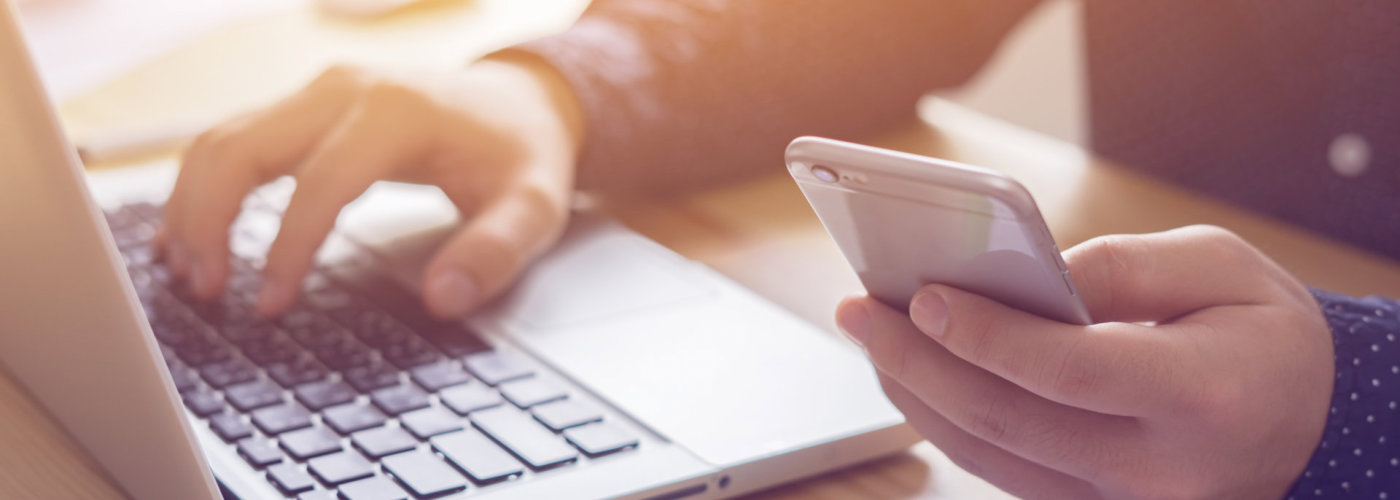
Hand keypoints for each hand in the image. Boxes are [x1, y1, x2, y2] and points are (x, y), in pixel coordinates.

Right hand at [159, 55, 583, 317]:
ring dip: (193, 205)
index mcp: (397, 112)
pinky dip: (203, 185)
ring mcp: (319, 91)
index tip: (269, 305)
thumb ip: (495, 252)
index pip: (319, 184)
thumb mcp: (534, 207)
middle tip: (204, 291)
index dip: (286, 249)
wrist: (522, 101)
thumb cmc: (522, 154)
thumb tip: (443, 299)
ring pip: (223, 139)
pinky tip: (186, 233)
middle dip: (209, 221)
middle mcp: (345, 89)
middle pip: (242, 147)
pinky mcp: (306, 105)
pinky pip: (235, 139)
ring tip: (189, 274)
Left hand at [835, 225, 1333, 498]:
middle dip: (918, 361)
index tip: (924, 295)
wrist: (1306, 422)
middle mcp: (1160, 469)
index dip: (988, 336)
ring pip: (991, 456)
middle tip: (858, 310)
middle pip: (1009, 421)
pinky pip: (1002, 469)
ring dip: (915, 394)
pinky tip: (913, 370)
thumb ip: (1122, 266)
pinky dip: (947, 420)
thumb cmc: (1263, 334)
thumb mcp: (1223, 268)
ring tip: (869, 333)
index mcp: (1203, 396)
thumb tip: (1019, 277)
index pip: (1071, 372)